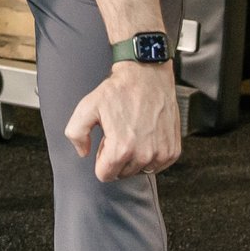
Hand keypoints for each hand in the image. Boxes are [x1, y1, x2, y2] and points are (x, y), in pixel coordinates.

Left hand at [65, 61, 183, 180]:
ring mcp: (161, 154)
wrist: (148, 75)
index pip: (105, 175)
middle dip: (118, 158)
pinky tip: (147, 136)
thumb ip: (76, 133)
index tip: (106, 143)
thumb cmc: (120, 90)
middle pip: (123, 174)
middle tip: (120, 134)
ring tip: (134, 133)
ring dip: (135, 158)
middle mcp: (143, 154)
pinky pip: (157, 166)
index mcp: (121, 148)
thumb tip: (83, 152)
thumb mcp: (87, 107)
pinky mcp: (173, 150)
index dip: (101, 159)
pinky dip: (151, 155)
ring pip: (141, 170)